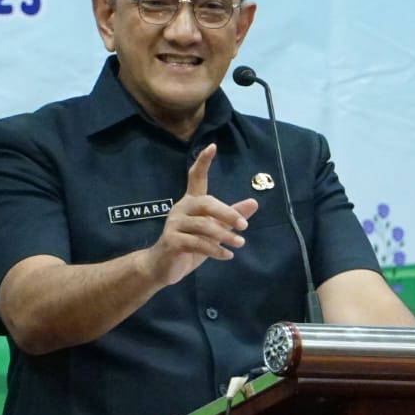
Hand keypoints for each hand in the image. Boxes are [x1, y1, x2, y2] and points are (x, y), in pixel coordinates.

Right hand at [142, 143, 258, 285]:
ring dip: (224, 235)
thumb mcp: (214, 230)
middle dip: (228, 213)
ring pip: (204, 225)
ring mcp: (175, 224)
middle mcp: (181, 208)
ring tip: (240, 243)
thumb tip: (254, 203)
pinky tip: (227, 255)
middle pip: (207, 203)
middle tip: (244, 225)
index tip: (212, 146)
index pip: (195, 177)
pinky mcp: (172, 241)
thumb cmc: (189, 245)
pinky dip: (215, 250)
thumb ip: (231, 216)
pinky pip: (197, 243)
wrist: (161, 267)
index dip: (203, 162)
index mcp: (191, 202)